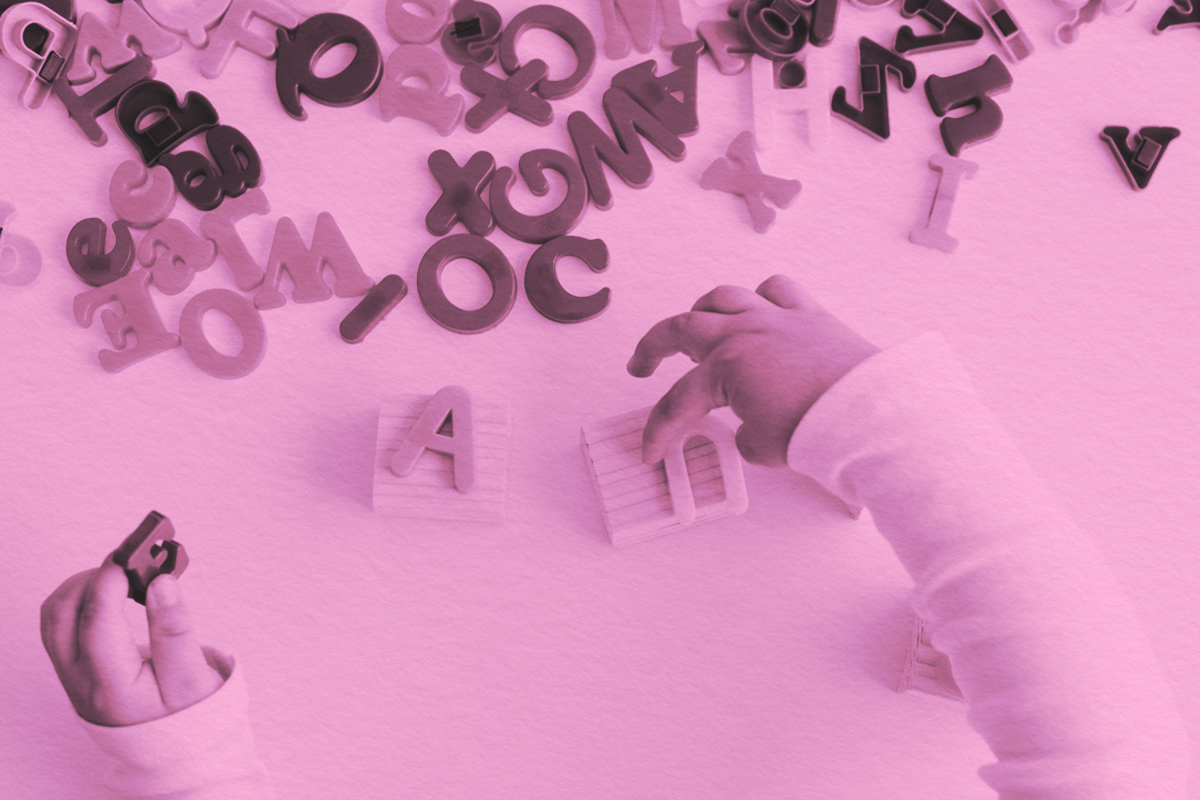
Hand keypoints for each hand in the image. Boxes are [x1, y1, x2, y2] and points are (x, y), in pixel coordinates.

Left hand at [40, 556, 223, 725]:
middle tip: (131, 561)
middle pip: (62, 615)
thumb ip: (175, 630)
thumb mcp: (192, 676)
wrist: (170, 741)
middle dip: (93, 577)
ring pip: (55, 615)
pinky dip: (81, 597)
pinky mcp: (71, 667)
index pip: (97, 626)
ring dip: (83, 584)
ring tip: (123, 575)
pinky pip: (60, 622)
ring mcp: (70, 674)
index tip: (134, 556)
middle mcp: (80, 682)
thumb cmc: (185, 708)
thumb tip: (160, 582)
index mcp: (112, 689)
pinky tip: (113, 593)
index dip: (111, 584)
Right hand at [627, 275, 878, 466]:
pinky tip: (757, 309)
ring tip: (693, 326)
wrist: (870, 413)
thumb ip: (744, 436)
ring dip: (700, 311)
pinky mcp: (810, 315)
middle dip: (653, 347)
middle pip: (682, 329)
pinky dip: (760, 296)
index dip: (659, 430)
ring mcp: (777, 318)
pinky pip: (777, 289)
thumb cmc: (820, 428)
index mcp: (726, 367)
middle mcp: (744, 334)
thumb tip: (748, 429)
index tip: (650, 452)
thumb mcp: (765, 447)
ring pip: (723, 297)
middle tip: (641, 365)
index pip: (678, 403)